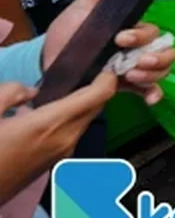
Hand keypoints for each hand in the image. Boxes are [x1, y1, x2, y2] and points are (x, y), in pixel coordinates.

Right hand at [0, 72, 117, 200]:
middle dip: (97, 89)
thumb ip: (11, 93)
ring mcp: (63, 153)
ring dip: (82, 106)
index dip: (107, 78)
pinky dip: (70, 120)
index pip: (99, 96)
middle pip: (97, 107)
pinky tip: (46, 117)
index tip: (104, 67)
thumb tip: (30, 92)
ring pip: (86, 121)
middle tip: (87, 74)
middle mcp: (65, 139)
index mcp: (51, 123)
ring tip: (64, 92)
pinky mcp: (57, 162)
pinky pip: (73, 133)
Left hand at [44, 0, 174, 104]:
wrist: (47, 62)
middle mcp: (137, 48)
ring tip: (131, 77)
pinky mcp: (125, 87)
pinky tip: (150, 99)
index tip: (121, 38)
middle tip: (136, 63)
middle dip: (157, 58)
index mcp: (131, 28)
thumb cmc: (68, 32)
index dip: (142, 36)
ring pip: (162, 70)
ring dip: (154, 75)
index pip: (152, 31)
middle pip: (166, 51)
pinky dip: (154, 94)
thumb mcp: (84, 7)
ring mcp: (133, 67)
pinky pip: (150, 91)